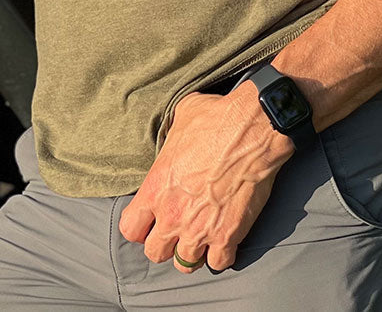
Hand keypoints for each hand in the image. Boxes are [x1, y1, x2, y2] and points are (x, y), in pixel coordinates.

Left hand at [119, 85, 293, 272]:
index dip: (140, 226)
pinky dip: (222, 254)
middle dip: (165, 243)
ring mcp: (199, 230)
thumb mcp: (180, 117)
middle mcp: (172, 215)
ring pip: (185, 264)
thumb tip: (174, 134)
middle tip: (178, 228)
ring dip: (193, 252)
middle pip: (154, 253)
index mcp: (155, 188)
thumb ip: (170, 138)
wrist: (251, 129)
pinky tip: (225, 239)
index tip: (152, 219)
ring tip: (201, 236)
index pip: (130, 228)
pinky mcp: (227, 236)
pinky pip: (218, 264)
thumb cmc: (215, 119)